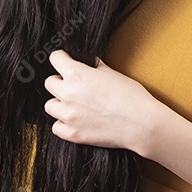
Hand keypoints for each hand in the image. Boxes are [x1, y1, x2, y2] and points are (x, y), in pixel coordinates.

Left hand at [43, 50, 161, 152]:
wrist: (142, 124)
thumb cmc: (132, 97)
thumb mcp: (113, 74)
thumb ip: (96, 67)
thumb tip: (89, 62)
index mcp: (77, 74)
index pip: (55, 58)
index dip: (62, 58)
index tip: (67, 62)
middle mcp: (68, 93)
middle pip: (49, 83)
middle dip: (60, 82)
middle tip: (75, 86)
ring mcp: (69, 116)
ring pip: (49, 106)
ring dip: (60, 104)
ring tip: (75, 105)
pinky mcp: (73, 134)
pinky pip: (56, 127)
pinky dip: (64, 124)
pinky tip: (77, 121)